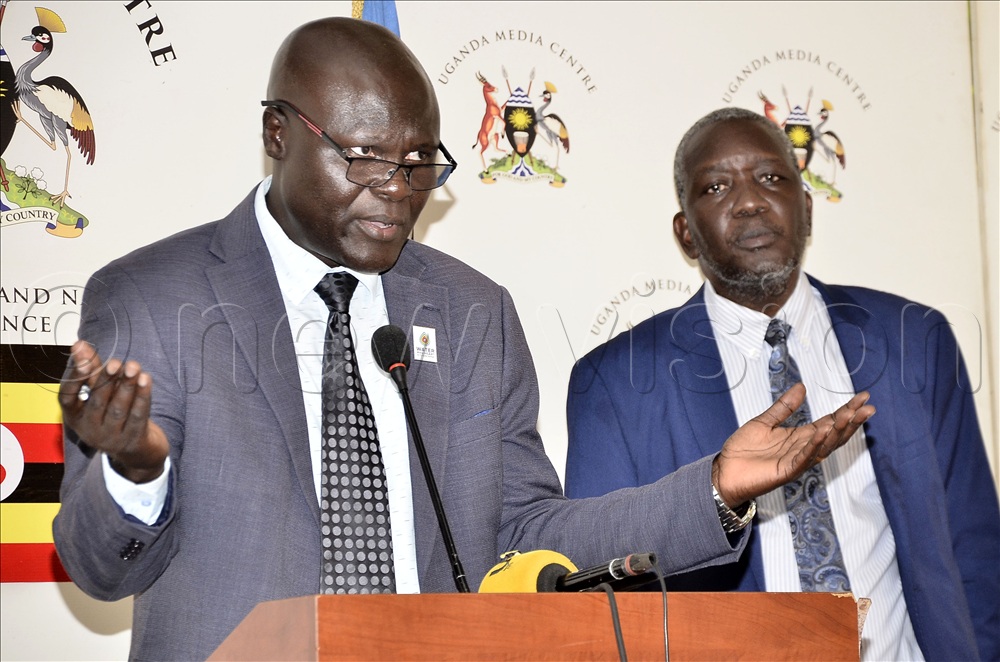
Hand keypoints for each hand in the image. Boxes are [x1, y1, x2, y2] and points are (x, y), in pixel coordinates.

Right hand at [58, 340, 168, 483]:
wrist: (136, 452)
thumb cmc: (113, 414)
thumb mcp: (99, 394)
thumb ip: (90, 370)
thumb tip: (80, 343)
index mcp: (75, 416)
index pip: (67, 397)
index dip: (74, 378)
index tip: (82, 359)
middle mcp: (89, 429)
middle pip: (97, 402)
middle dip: (106, 379)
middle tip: (116, 362)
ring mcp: (111, 438)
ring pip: (118, 409)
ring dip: (126, 386)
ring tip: (134, 366)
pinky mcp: (133, 441)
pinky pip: (138, 416)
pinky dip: (143, 396)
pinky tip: (146, 379)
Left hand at [712, 383, 873, 506]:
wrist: (724, 472)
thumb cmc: (742, 452)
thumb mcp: (764, 422)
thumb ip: (784, 406)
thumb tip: (801, 387)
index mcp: (799, 437)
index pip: (829, 422)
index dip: (846, 410)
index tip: (862, 397)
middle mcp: (802, 448)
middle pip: (833, 434)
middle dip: (851, 420)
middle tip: (868, 407)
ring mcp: (796, 461)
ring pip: (824, 445)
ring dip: (838, 431)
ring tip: (851, 415)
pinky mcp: (786, 471)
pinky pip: (804, 458)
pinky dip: (814, 445)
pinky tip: (823, 432)